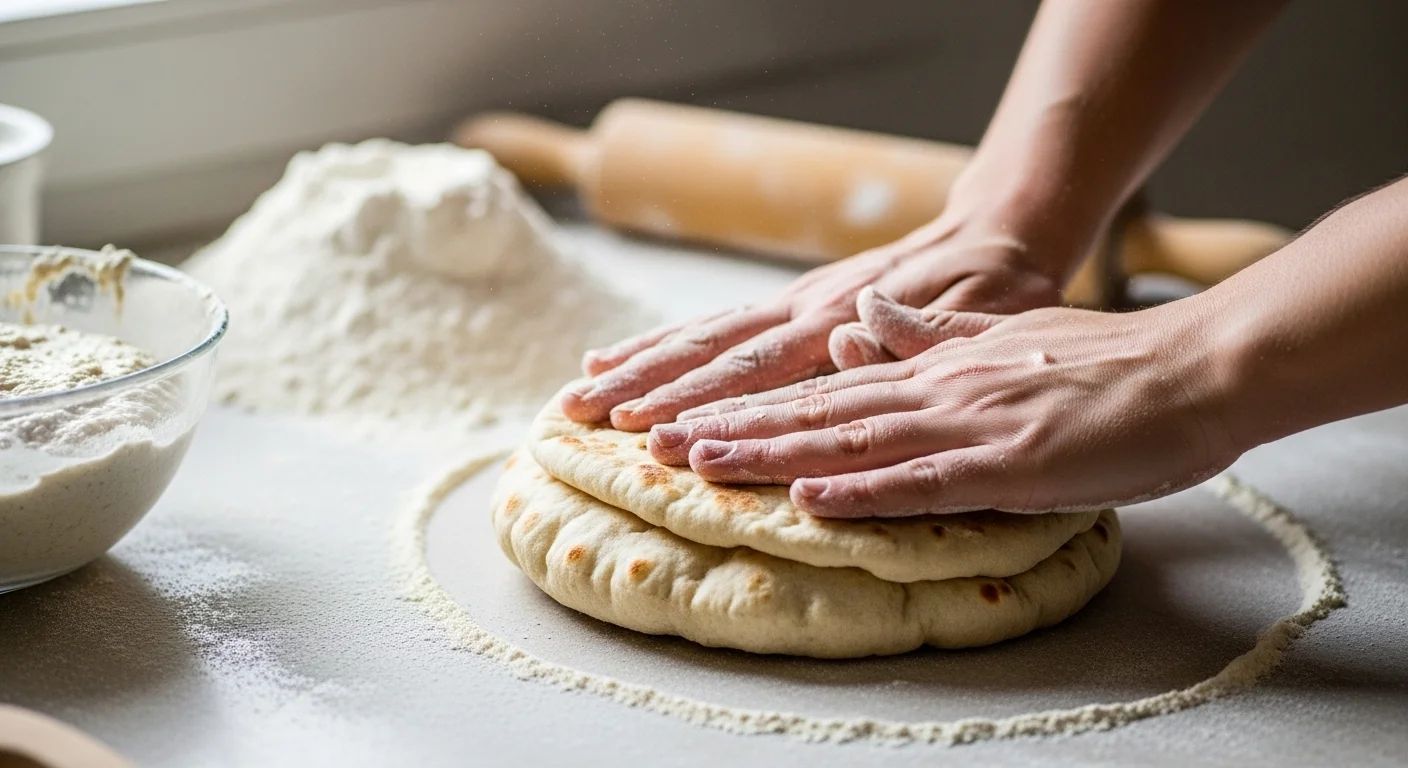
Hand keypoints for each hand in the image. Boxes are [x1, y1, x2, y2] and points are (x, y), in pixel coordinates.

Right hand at [561, 215, 1069, 430]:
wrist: (1001, 232)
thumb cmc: (1000, 289)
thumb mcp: (980, 318)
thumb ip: (912, 336)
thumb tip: (840, 345)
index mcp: (847, 320)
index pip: (760, 368)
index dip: (703, 403)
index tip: (651, 433)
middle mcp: (807, 309)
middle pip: (711, 351)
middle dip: (644, 385)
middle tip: (580, 416)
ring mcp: (795, 301)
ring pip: (704, 334)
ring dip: (640, 364)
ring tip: (580, 389)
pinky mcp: (794, 300)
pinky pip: (719, 324)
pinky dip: (668, 341)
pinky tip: (625, 358)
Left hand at [646, 300, 1239, 516]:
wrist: (1189, 367)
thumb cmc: (1102, 364)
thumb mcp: (1001, 337)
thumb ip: (929, 333)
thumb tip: (865, 316)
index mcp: (933, 365)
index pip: (825, 385)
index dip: (754, 402)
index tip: (690, 416)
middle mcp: (936, 388)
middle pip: (818, 410)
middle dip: (736, 427)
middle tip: (660, 446)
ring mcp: (969, 423)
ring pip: (852, 439)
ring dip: (773, 453)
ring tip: (702, 465)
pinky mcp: (1010, 461)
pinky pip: (923, 481)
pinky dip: (864, 490)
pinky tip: (809, 499)